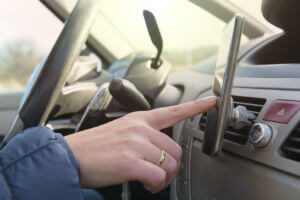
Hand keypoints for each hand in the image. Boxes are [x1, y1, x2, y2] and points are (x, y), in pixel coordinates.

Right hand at [65, 96, 215, 192]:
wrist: (70, 156)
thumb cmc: (94, 147)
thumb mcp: (120, 131)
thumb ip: (142, 135)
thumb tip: (156, 150)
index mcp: (138, 119)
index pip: (172, 111)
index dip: (195, 107)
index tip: (211, 102)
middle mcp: (140, 129)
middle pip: (175, 150)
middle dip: (171, 167)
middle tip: (160, 175)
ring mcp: (136, 144)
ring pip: (169, 164)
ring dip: (163, 178)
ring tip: (151, 182)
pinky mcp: (131, 162)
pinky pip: (158, 177)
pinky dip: (155, 186)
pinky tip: (146, 185)